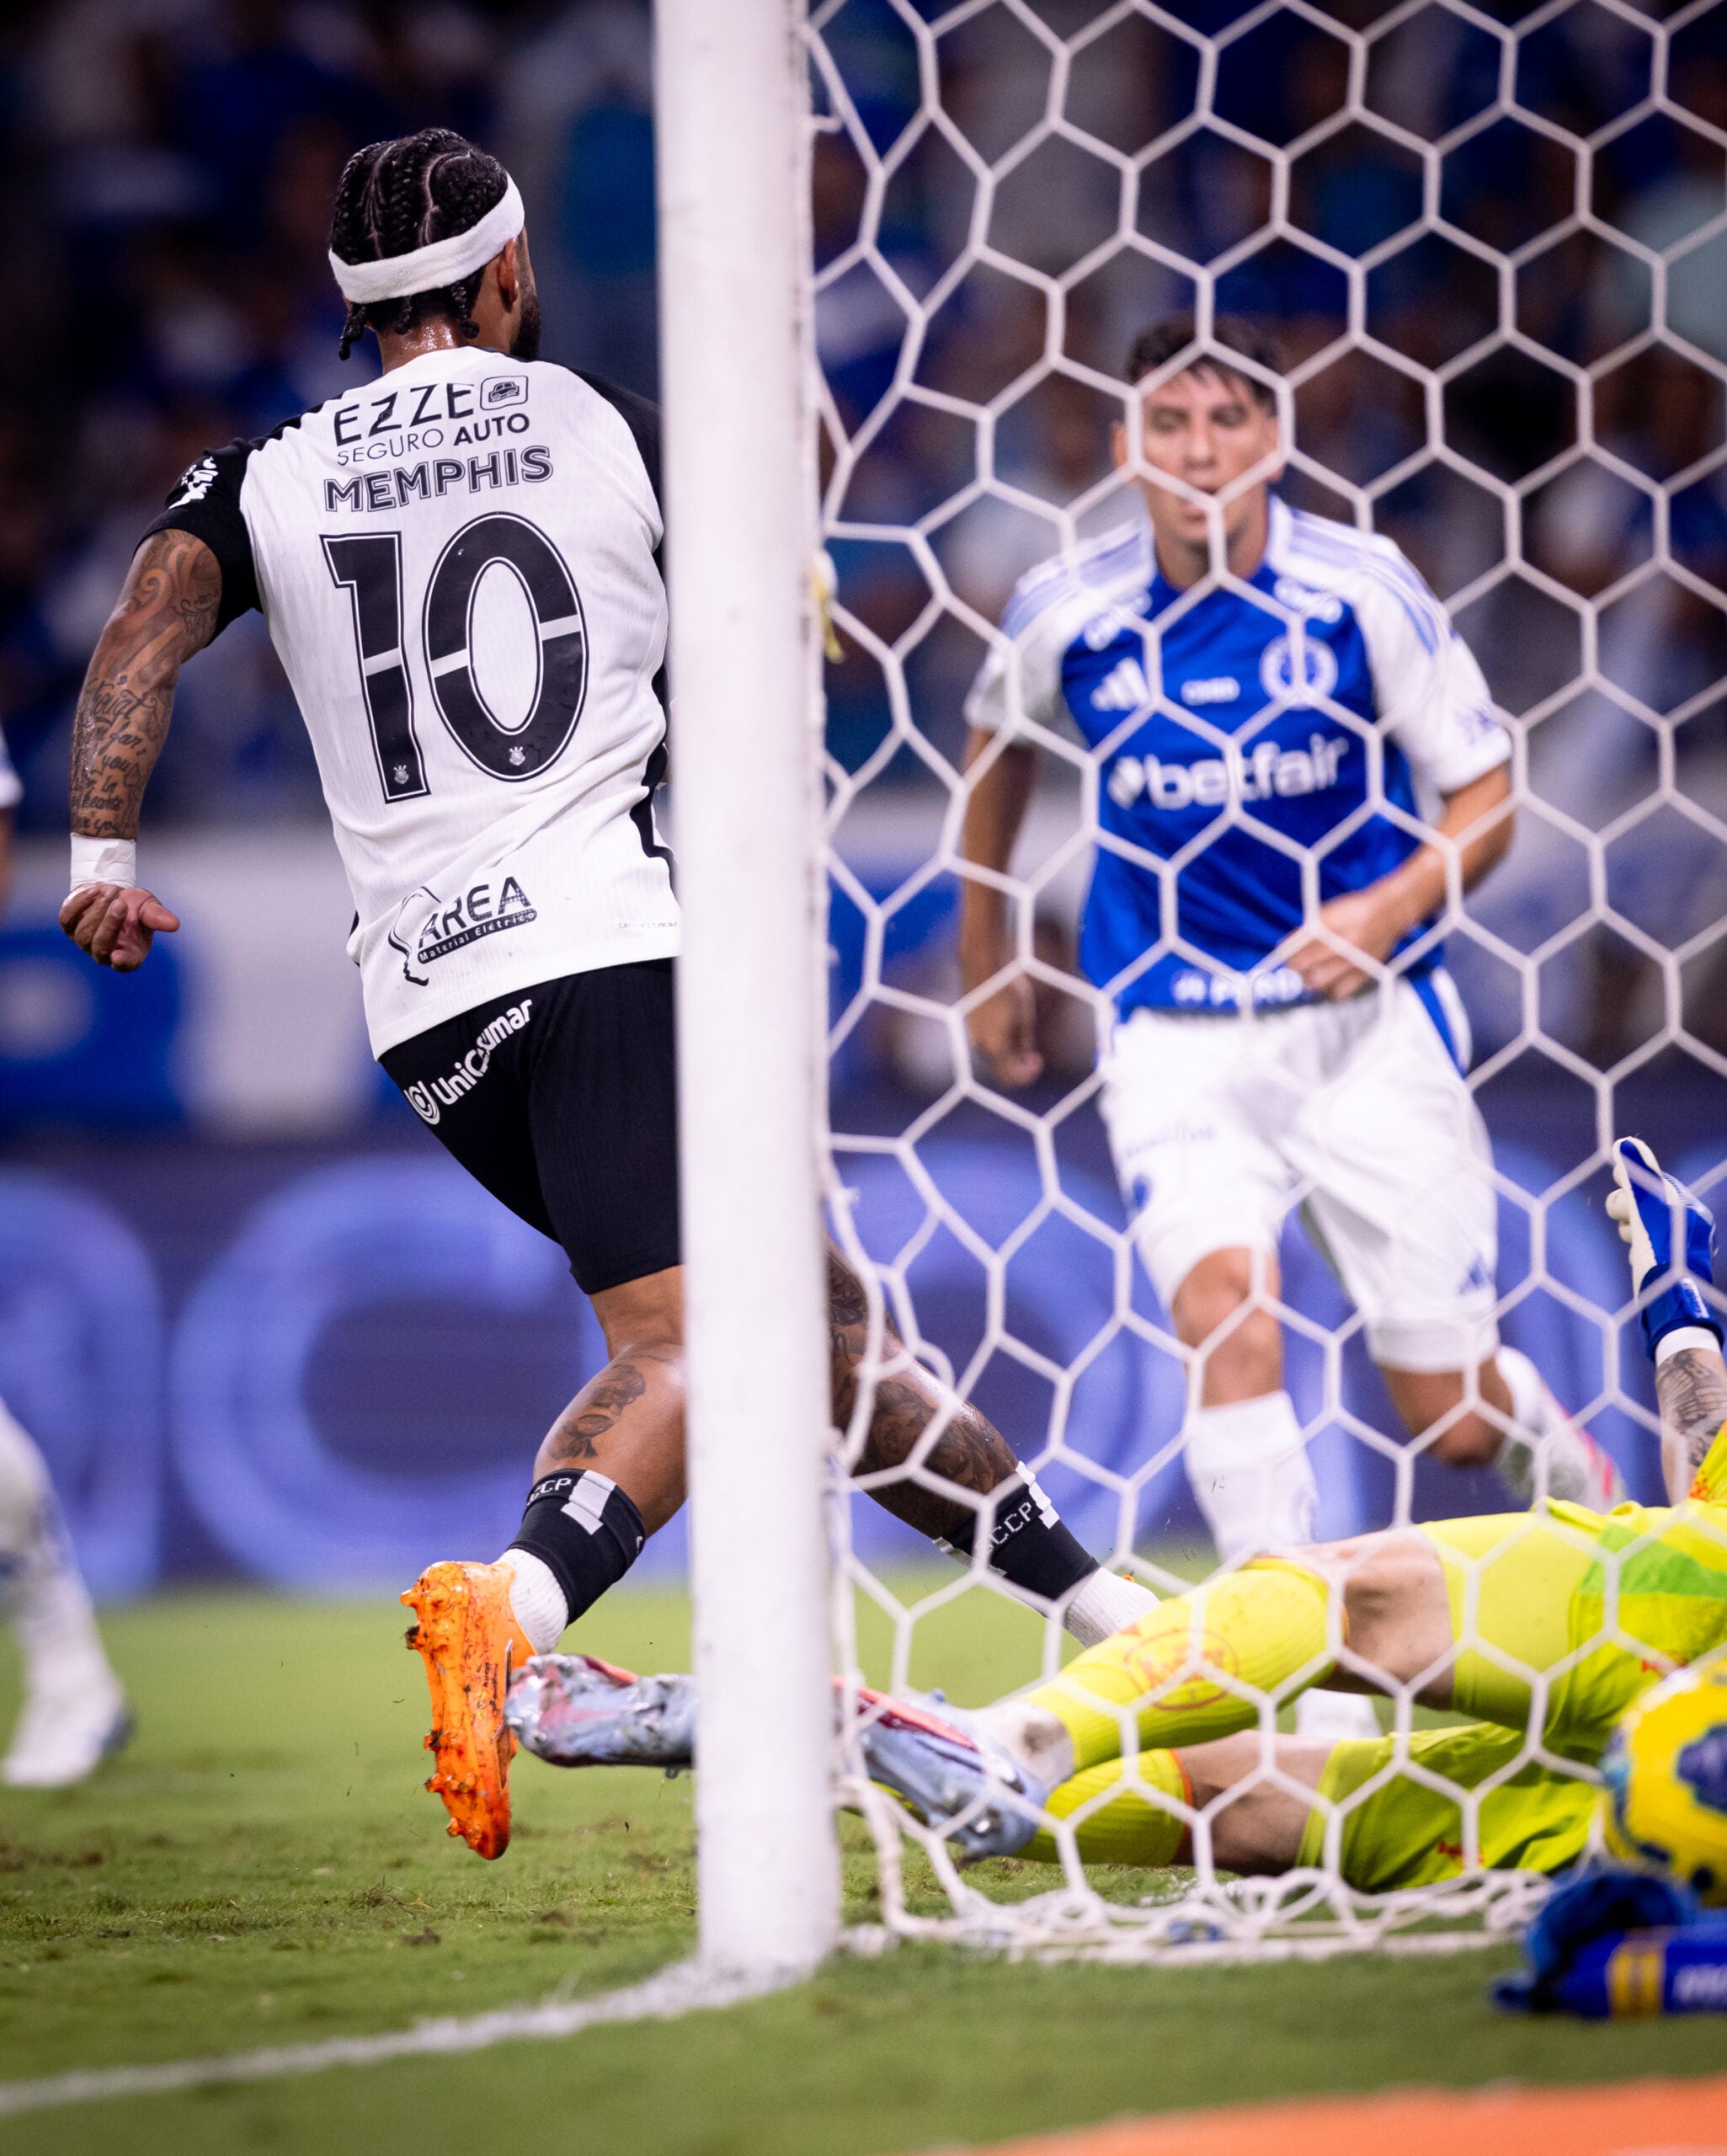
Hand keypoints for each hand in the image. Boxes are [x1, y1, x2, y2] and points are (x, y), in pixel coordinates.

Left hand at [58, 883, 180, 972]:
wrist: (112, 893)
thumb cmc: (135, 907)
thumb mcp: (149, 909)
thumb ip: (158, 917)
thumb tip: (174, 924)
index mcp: (128, 955)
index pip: (123, 965)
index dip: (121, 962)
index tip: (119, 957)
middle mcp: (104, 954)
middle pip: (100, 945)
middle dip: (110, 923)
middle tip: (121, 902)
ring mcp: (84, 942)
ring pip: (83, 933)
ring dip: (98, 909)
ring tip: (112, 890)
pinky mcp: (69, 928)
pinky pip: (68, 918)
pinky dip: (80, 903)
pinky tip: (94, 890)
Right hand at [965, 972, 1041, 1088]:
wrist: (983, 965)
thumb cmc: (1007, 988)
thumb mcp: (1024, 1016)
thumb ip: (1023, 1040)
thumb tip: (1025, 1054)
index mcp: (996, 1046)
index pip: (1012, 1077)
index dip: (1028, 1074)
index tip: (1038, 1060)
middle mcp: (981, 1046)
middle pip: (1001, 1069)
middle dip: (1018, 1065)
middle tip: (1034, 1055)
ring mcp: (973, 1036)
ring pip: (993, 1057)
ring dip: (1009, 1054)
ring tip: (1023, 1037)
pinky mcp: (971, 1026)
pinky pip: (986, 1043)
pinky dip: (999, 1043)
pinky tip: (1009, 1027)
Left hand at [1284, 885, 1404, 1000]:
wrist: (1389, 912)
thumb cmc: (1355, 911)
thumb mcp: (1328, 913)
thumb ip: (1306, 931)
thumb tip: (1284, 948)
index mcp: (1332, 923)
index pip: (1300, 947)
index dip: (1288, 956)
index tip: (1285, 959)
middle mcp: (1345, 941)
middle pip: (1308, 967)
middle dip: (1296, 972)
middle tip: (1295, 971)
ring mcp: (1357, 958)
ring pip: (1321, 982)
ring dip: (1310, 982)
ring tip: (1309, 978)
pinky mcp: (1366, 971)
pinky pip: (1341, 991)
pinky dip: (1330, 991)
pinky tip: (1328, 984)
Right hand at [1607, 1136, 1721, 1358]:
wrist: (1669, 1307)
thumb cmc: (1661, 1257)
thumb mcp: (1647, 1211)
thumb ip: (1637, 1176)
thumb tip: (1625, 1143)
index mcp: (1689, 1210)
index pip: (1656, 1182)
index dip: (1633, 1177)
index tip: (1614, 1174)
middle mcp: (1688, 1226)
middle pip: (1647, 1202)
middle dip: (1627, 1205)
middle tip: (1621, 1218)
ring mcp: (1677, 1247)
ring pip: (1643, 1223)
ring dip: (1629, 1225)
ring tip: (1627, 1237)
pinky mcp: (1666, 1265)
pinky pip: (1645, 1243)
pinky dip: (1634, 1243)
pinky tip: (1633, 1254)